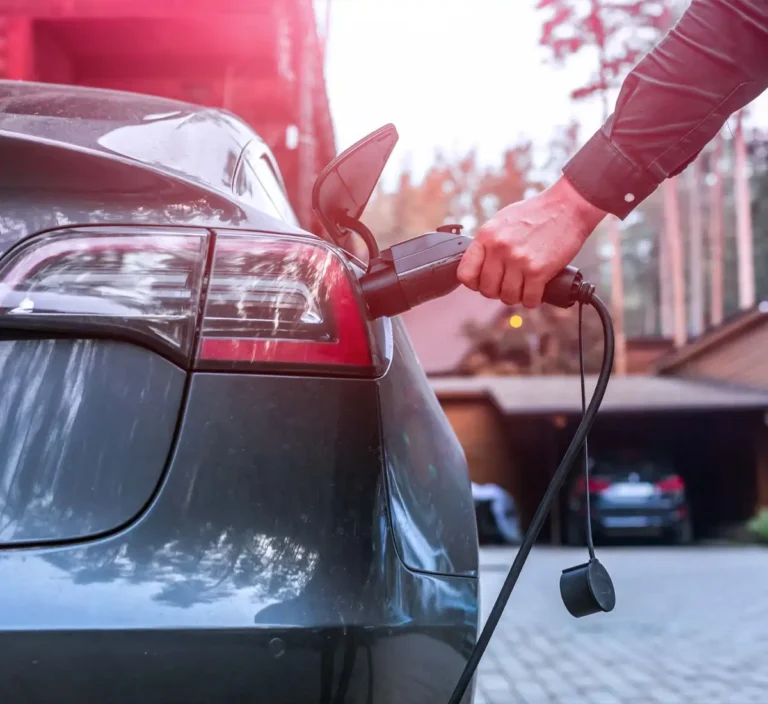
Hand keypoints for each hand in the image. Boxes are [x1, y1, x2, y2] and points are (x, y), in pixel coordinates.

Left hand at [457, 176, 606, 307]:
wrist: (567, 206)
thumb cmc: (536, 213)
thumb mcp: (502, 221)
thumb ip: (488, 242)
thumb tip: (479, 264)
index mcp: (486, 236)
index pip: (465, 273)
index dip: (474, 283)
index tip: (483, 282)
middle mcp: (499, 249)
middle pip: (487, 289)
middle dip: (497, 291)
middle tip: (508, 285)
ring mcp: (518, 261)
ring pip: (508, 297)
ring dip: (516, 296)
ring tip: (523, 287)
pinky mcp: (538, 271)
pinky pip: (529, 299)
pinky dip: (533, 300)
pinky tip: (536, 291)